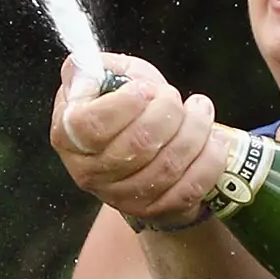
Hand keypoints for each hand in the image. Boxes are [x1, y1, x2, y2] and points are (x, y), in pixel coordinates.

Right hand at [52, 53, 223, 228]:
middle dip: (168, 111)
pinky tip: (212, 138)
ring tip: (201, 109)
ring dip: (195, 130)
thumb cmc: (124, 108)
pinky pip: (190, 186)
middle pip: (138, 144)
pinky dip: (209, 158)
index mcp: (67, 136)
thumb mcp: (106, 78)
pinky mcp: (154, 211)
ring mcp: (122, 197)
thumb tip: (88, 69)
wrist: (143, 153)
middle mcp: (88, 172)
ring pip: (168, 165)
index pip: (90, 125)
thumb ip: (93, 68)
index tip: (145, 90)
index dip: (125, 104)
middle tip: (174, 96)